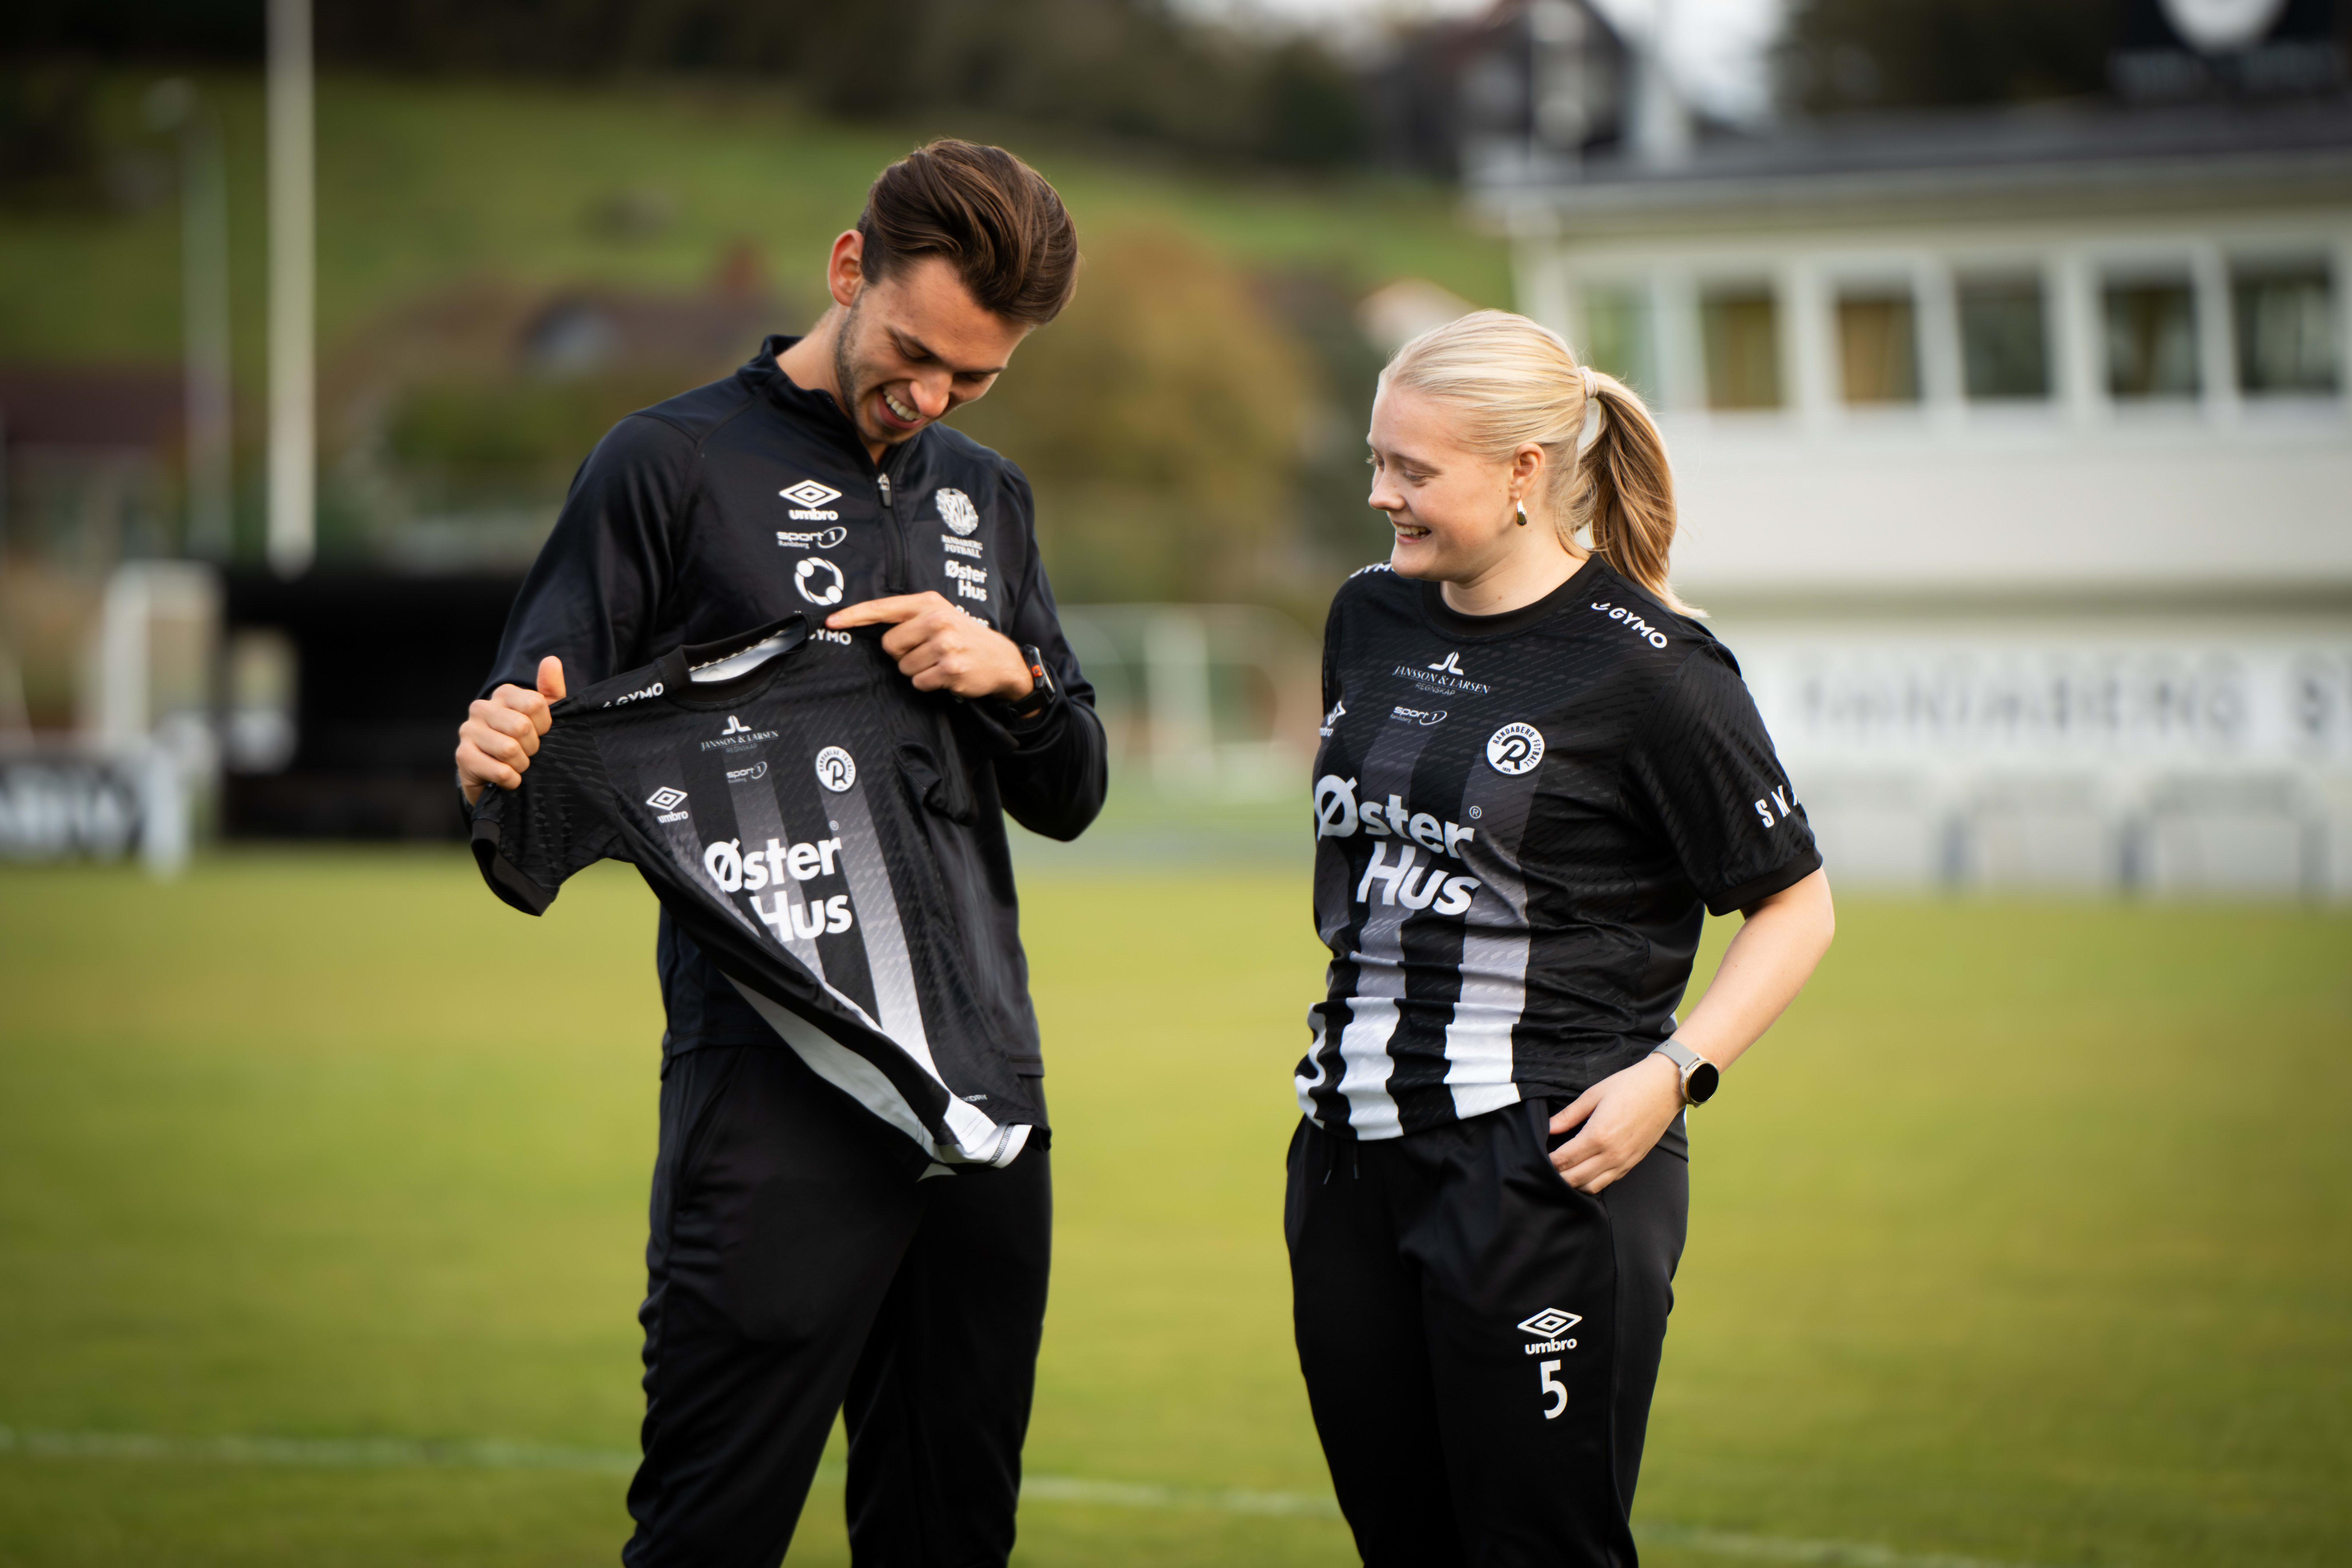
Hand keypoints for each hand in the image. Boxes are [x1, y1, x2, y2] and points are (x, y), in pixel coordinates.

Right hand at [456, 655, 565, 804]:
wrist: (498, 778)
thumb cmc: (525, 742)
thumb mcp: (544, 717)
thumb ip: (551, 691)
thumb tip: (551, 660)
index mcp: (503, 694)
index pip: (535, 704)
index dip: (545, 726)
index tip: (540, 734)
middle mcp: (481, 707)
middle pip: (522, 727)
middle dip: (533, 747)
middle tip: (528, 753)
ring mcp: (468, 730)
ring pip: (509, 749)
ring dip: (522, 765)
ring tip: (518, 765)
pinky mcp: (462, 756)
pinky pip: (500, 771)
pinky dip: (512, 780)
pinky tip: (510, 779)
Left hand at [827, 593, 1032, 701]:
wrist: (1000, 659)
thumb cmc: (963, 637)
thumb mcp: (940, 615)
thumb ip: (909, 617)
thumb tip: (868, 626)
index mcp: (929, 603)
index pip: (882, 608)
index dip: (854, 616)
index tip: (832, 622)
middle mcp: (936, 620)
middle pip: (889, 644)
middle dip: (901, 653)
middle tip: (926, 651)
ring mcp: (944, 645)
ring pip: (903, 667)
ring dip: (916, 670)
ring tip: (938, 662)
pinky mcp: (950, 669)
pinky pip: (918, 682)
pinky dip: (928, 683)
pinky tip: (945, 675)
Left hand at [1547, 1053, 1684, 1193]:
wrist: (1665, 1087)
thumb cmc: (1629, 1086)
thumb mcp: (1593, 1094)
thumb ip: (1568, 1115)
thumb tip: (1547, 1128)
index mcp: (1598, 1135)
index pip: (1564, 1160)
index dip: (1547, 1162)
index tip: (1537, 1158)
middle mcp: (1611, 1154)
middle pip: (1574, 1179)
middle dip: (1556, 1177)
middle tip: (1544, 1169)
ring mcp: (1624, 1161)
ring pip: (1591, 1187)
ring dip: (1573, 1184)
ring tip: (1561, 1173)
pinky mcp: (1633, 1163)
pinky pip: (1608, 1181)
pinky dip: (1592, 1183)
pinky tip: (1583, 1173)